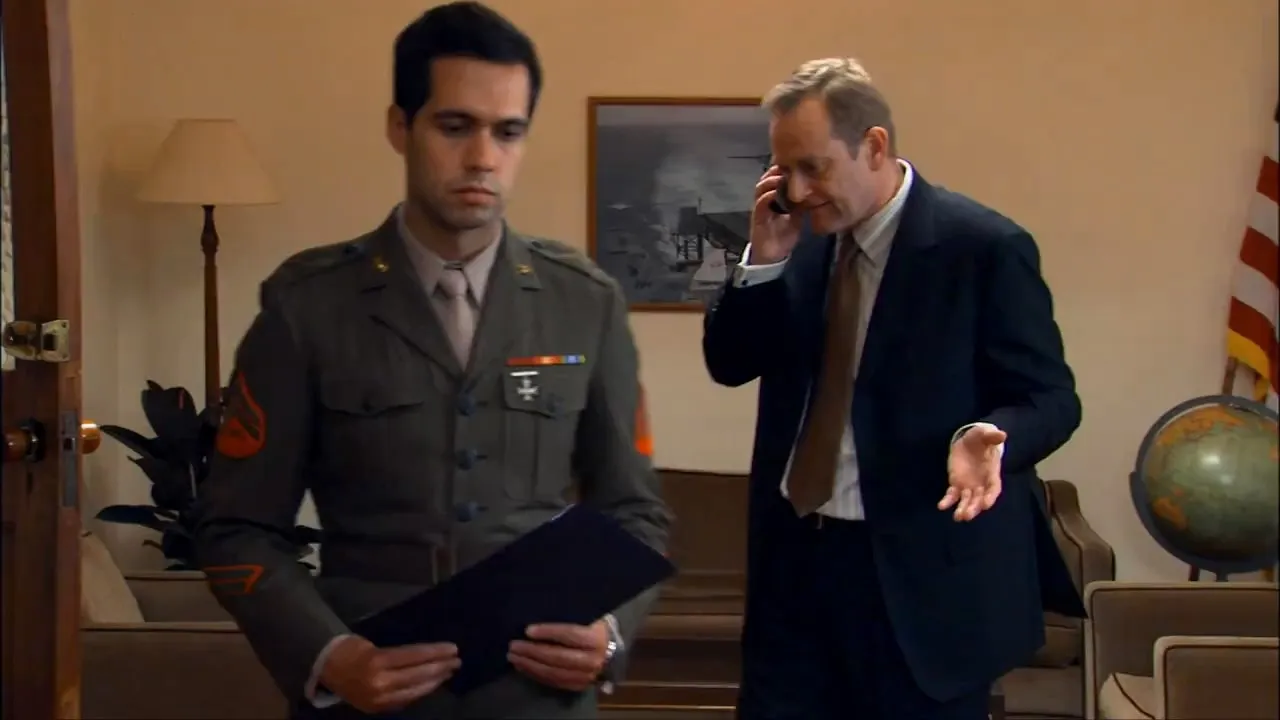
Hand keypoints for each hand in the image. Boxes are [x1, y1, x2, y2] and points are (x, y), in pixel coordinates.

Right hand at [319, 635, 458, 713]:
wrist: (325, 667)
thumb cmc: (350, 649)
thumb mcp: (373, 645)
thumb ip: (399, 655)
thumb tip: (427, 655)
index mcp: (377, 661)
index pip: (414, 657)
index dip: (436, 653)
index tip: (453, 648)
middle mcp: (379, 682)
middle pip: (418, 675)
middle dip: (440, 667)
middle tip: (457, 661)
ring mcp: (378, 698)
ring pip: (414, 691)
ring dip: (434, 681)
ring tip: (448, 672)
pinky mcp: (377, 708)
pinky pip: (405, 700)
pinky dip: (420, 691)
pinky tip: (431, 684)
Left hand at [508, 620, 609, 691]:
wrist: (612, 651)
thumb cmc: (595, 628)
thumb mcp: (589, 617)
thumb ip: (570, 615)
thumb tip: (541, 609)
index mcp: (596, 639)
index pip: (569, 635)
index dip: (548, 632)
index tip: (527, 630)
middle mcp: (592, 660)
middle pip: (558, 657)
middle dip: (533, 652)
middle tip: (513, 646)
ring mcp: (586, 677)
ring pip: (553, 673)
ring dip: (530, 665)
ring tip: (513, 657)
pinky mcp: (578, 686)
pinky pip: (553, 682)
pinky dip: (536, 674)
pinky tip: (522, 667)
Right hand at [747, 166, 804, 264]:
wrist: (772, 254)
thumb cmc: (784, 234)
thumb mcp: (797, 214)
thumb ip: (802, 202)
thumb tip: (815, 190)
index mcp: (773, 196)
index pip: (776, 176)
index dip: (784, 168)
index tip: (797, 162)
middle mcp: (764, 198)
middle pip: (767, 177)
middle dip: (778, 170)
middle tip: (791, 166)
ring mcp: (760, 206)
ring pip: (762, 186)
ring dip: (773, 180)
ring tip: (784, 177)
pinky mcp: (757, 216)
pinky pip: (761, 201)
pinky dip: (770, 195)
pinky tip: (779, 193)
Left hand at [939, 424, 1007, 520]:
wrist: (968, 443)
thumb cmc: (980, 440)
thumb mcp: (984, 435)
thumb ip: (991, 436)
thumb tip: (1002, 434)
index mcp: (991, 473)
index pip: (993, 488)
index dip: (990, 497)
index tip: (985, 505)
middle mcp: (981, 483)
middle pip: (979, 498)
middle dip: (974, 507)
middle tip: (967, 515)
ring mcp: (968, 486)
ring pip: (967, 500)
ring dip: (963, 509)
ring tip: (958, 517)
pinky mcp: (956, 485)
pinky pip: (952, 495)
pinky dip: (947, 501)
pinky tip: (941, 506)